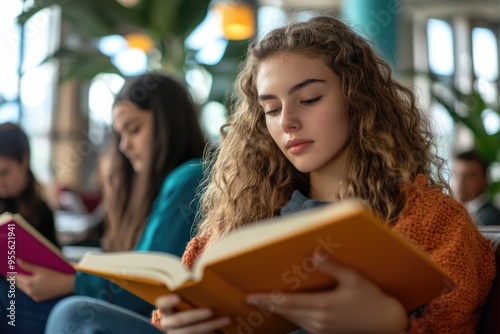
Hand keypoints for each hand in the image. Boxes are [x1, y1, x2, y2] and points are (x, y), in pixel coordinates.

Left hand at [14, 259, 74, 301]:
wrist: (66, 285)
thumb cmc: (55, 275)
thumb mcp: (41, 269)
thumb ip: (28, 265)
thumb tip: (18, 261)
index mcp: (29, 282)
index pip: (16, 278)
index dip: (11, 274)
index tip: (8, 272)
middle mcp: (29, 291)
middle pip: (18, 284)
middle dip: (15, 279)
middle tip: (14, 274)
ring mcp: (34, 296)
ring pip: (23, 289)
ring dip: (21, 284)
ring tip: (22, 278)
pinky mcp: (38, 299)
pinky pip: (29, 293)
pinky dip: (28, 288)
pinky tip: (31, 284)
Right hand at [155, 294, 229, 333]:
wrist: (190, 323)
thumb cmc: (192, 302)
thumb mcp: (189, 297)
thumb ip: (192, 289)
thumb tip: (202, 274)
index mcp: (166, 308)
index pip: (161, 303)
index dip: (167, 301)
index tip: (177, 297)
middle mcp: (168, 322)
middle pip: (179, 320)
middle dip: (196, 315)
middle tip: (210, 311)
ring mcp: (176, 333)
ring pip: (192, 331)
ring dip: (210, 325)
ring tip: (226, 319)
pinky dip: (211, 333)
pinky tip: (222, 329)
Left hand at [246, 258, 407, 333]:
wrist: (386, 324)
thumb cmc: (371, 298)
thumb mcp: (354, 279)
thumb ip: (333, 267)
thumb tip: (315, 253)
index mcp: (324, 305)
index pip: (288, 302)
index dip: (268, 299)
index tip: (251, 296)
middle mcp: (319, 320)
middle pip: (286, 312)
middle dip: (267, 305)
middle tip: (250, 299)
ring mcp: (321, 329)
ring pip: (292, 319)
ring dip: (277, 310)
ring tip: (263, 302)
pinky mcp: (325, 333)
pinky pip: (301, 324)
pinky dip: (290, 316)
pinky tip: (285, 309)